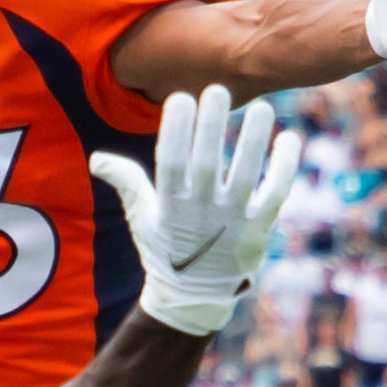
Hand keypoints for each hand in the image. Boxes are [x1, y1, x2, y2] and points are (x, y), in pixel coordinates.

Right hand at [89, 85, 300, 336]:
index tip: (181, 97)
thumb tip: (97, 160)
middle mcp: (202, 213)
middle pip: (207, 163)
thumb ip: (126, 182)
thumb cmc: (165, 248)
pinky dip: (284, 166)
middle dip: (211, 126)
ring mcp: (233, 222)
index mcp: (170, 206)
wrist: (195, 297)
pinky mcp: (259, 229)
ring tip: (262, 106)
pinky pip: (275, 193)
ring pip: (246, 174)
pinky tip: (289, 137)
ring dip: (253, 140)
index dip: (176, 129)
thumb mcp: (141, 217)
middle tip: (217, 90)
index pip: (171, 161)